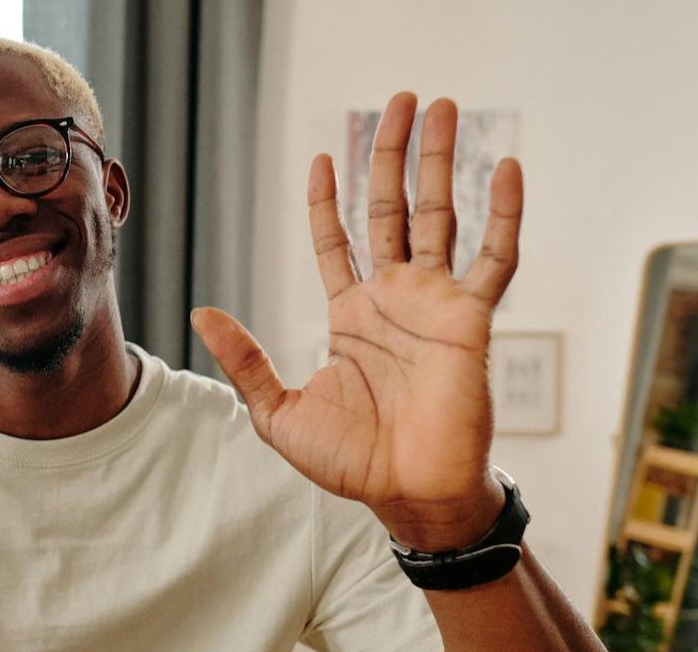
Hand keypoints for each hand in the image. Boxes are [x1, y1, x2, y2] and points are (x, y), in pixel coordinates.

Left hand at [192, 92, 521, 551]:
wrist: (408, 495)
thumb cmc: (349, 462)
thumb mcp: (279, 411)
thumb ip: (245, 360)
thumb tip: (201, 312)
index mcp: (350, 314)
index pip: (337, 240)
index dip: (329, 200)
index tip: (323, 157)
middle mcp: (393, 299)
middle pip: (390, 209)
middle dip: (390, 155)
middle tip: (398, 101)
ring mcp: (434, 303)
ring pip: (439, 214)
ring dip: (439, 161)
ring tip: (439, 107)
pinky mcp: (471, 319)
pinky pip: (495, 257)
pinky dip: (504, 213)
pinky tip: (505, 168)